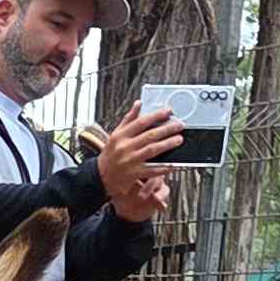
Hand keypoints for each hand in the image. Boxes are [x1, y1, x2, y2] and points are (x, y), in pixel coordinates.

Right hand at [96, 102, 180, 224]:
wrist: (100, 176)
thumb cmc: (110, 154)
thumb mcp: (116, 134)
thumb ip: (128, 119)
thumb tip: (139, 104)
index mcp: (120, 136)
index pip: (141, 122)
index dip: (156, 116)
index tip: (169, 112)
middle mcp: (125, 147)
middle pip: (149, 135)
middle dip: (166, 129)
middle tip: (179, 125)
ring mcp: (130, 161)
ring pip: (152, 150)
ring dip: (167, 144)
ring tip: (179, 139)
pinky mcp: (134, 174)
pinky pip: (152, 169)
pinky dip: (163, 167)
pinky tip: (174, 163)